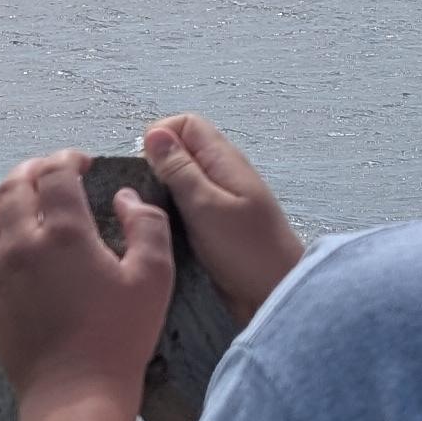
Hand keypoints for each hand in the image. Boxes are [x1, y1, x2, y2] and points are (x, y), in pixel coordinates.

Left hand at [0, 151, 174, 406]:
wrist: (74, 391)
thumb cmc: (118, 337)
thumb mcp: (154, 277)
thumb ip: (147, 226)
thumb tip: (127, 198)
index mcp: (65, 234)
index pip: (54, 172)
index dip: (67, 159)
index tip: (81, 163)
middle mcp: (20, 244)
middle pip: (13, 185)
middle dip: (33, 171)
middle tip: (51, 175)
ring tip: (17, 197)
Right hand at [139, 113, 303, 322]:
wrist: (275, 296)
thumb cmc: (247, 251)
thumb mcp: (206, 206)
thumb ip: (179, 169)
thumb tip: (154, 133)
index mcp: (224, 160)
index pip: (185, 124)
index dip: (160, 137)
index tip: (146, 169)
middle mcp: (221, 174)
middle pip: (180, 151)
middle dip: (156, 167)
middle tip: (148, 199)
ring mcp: (219, 200)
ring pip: (179, 181)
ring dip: (162, 194)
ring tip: (154, 219)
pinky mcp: (214, 226)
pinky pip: (184, 208)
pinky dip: (171, 214)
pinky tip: (164, 233)